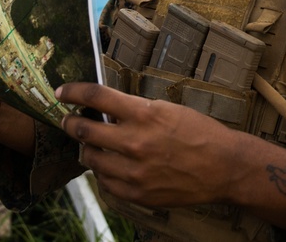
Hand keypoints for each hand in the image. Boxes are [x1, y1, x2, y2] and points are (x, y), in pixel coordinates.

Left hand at [55, 82, 285, 230]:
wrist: (223, 167)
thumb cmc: (199, 133)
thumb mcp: (167, 110)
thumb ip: (135, 110)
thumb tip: (105, 109)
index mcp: (145, 114)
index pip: (96, 96)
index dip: (73, 92)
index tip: (62, 91)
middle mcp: (135, 142)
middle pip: (84, 130)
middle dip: (70, 123)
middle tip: (68, 120)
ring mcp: (134, 171)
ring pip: (91, 158)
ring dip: (87, 148)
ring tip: (93, 144)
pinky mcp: (137, 194)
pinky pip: (105, 182)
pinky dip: (103, 172)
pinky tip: (110, 165)